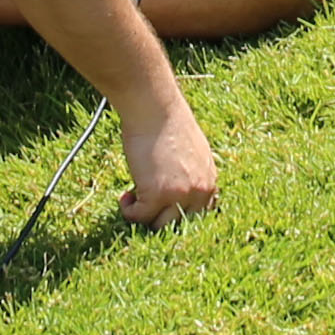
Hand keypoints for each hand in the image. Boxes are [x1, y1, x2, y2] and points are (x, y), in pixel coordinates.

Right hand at [115, 98, 218, 228]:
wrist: (154, 108)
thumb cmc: (166, 122)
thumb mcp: (190, 151)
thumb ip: (190, 174)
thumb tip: (174, 190)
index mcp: (210, 180)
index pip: (199, 214)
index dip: (177, 213)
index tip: (161, 207)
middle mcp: (200, 191)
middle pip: (181, 225)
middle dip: (161, 218)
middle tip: (145, 204)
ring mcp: (180, 195)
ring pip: (161, 226)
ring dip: (145, 216)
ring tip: (133, 199)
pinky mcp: (157, 195)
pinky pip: (139, 217)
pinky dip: (128, 210)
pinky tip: (125, 197)